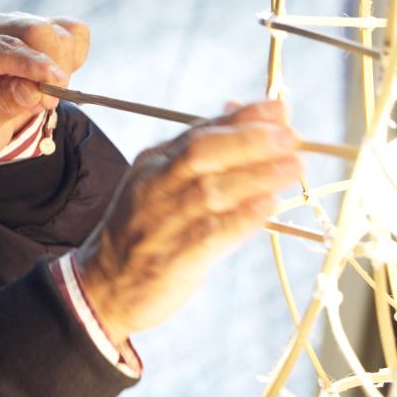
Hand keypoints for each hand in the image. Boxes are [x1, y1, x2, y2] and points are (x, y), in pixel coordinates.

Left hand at [0, 12, 90, 158]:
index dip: (31, 63)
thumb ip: (2, 106)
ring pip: (57, 31)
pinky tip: (55, 77)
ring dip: (62, 66)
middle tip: (49, 103)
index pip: (3, 47)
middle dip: (52, 65)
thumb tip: (33, 91)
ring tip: (43, 97)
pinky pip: (72, 31)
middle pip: (35, 29)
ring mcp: (17, 23)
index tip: (54, 83)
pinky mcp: (41, 26)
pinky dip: (74, 55)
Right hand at [74, 100, 302, 344]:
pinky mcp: (170, 261)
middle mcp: (154, 187)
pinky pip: (209, 235)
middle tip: (290, 137)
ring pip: (210, 192)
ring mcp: (160, 224)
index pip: (199, 132)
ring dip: (255, 177)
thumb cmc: (145, 230)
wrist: (102, 286)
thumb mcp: (162, 182)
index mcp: (153, 163)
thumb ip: (201, 151)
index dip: (242, 120)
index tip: (279, 110)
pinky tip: (269, 206)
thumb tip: (242, 111)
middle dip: (249, 141)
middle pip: (202, 154)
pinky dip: (241, 219)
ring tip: (293, 167)